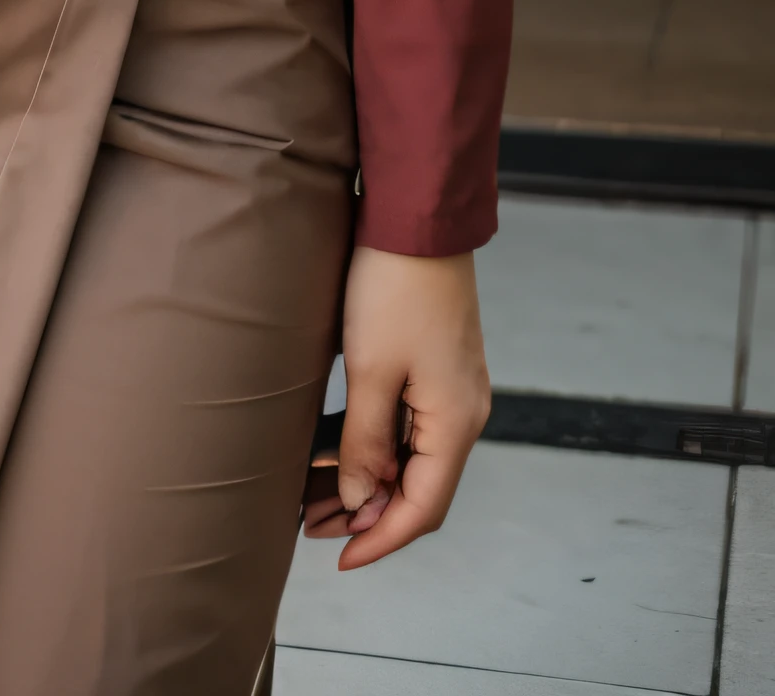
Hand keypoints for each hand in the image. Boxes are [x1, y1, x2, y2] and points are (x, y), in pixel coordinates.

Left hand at [303, 245, 489, 568]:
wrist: (417, 216)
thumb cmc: (394, 285)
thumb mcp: (369, 369)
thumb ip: (363, 442)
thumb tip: (357, 499)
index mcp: (456, 422)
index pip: (423, 507)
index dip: (381, 539)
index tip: (340, 558)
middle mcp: (463, 412)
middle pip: (418, 487)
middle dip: (367, 514)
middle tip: (311, 526)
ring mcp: (452, 389)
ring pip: (411, 458)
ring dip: (366, 480)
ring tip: (311, 494)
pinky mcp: (436, 366)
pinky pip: (409, 427)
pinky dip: (374, 446)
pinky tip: (333, 450)